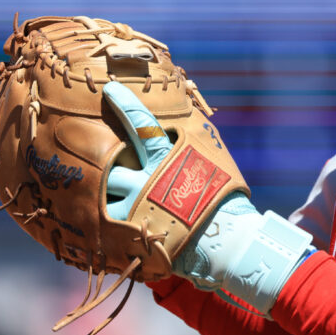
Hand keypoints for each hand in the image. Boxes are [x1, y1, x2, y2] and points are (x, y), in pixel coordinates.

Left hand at [102, 81, 314, 313]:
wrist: (228, 244)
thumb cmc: (226, 200)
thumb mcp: (214, 161)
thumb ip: (194, 144)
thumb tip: (187, 122)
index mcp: (164, 160)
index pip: (141, 125)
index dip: (125, 106)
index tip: (110, 91)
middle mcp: (144, 181)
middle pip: (112, 166)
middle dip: (109, 165)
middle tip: (111, 166)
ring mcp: (136, 209)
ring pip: (106, 198)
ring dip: (110, 198)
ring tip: (118, 202)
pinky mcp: (132, 236)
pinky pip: (110, 228)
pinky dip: (112, 225)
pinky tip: (117, 227)